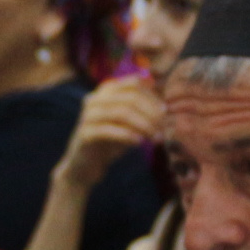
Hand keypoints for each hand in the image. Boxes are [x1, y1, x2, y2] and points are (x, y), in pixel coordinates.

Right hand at [52, 75, 165, 192]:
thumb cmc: (111, 141)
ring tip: (155, 137)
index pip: (133, 84)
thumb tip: (165, 109)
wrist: (86, 165)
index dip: (152, 96)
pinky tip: (139, 142)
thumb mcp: (129, 123)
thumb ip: (142, 112)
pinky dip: (127, 135)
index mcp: (106, 91)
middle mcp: (95, 99)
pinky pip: (109, 130)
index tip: (165, 112)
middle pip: (129, 97)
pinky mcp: (84, 133)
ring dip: (143, 125)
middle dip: (150, 112)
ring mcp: (88, 115)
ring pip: (120, 113)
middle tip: (162, 127)